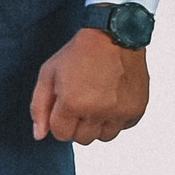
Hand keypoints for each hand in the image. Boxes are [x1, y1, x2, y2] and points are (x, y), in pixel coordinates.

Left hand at [30, 26, 150, 146]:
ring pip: (104, 137)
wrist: (114, 35)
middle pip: (82, 139)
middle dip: (78, 124)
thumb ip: (39, 106)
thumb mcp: (49, 73)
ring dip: (98, 124)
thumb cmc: (80, 52)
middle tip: (82, 101)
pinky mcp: (136, 110)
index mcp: (73, 103)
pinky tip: (112, 98)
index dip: (60, 120)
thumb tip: (39, 135)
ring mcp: (119, 112)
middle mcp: (97, 111)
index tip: (65, 105)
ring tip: (98, 101)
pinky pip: (123, 127)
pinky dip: (117, 118)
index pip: (61, 134)